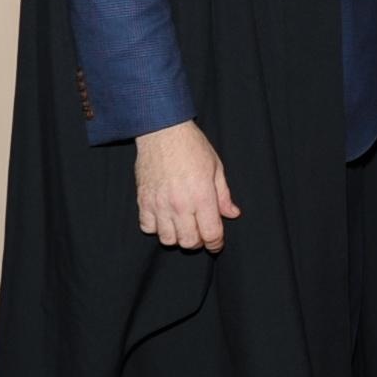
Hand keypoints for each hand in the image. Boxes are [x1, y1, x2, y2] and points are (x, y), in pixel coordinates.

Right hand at [134, 119, 241, 251]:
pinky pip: (147, 227)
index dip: (216, 243)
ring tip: (183, 227)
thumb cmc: (192, 147)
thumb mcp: (216, 168)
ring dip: (177, 237)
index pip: (210, 233)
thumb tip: (232, 214)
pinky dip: (156, 228)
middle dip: (198, 242)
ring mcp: (159, 204)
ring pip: (167, 239)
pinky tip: (165, 219)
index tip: (217, 243)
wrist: (162, 132)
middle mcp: (180, 204)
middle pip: (188, 241)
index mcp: (202, 196)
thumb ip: (224, 195)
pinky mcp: (143, 201)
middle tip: (201, 234)